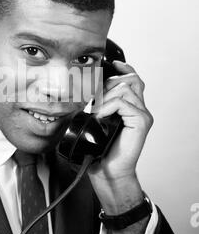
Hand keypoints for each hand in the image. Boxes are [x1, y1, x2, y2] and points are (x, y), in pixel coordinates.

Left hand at [88, 60, 153, 214]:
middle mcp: (140, 108)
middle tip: (96, 102)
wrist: (107, 170)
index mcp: (131, 106)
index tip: (113, 63)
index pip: (133, 79)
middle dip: (108, 85)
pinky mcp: (142, 122)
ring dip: (106, 98)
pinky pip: (124, 102)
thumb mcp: (97, 121)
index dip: (124, 69)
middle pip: (130, 79)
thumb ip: (100, 104)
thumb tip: (89, 88)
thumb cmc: (100, 148)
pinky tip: (101, 116)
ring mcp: (143, 115)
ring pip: (125, 89)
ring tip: (97, 113)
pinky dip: (108, 106)